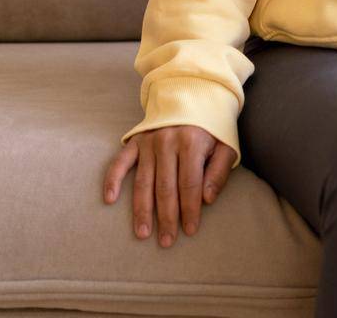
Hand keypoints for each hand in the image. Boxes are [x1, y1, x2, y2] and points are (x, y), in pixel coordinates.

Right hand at [103, 125, 236, 245]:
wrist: (194, 94)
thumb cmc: (212, 126)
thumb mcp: (226, 145)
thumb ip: (219, 172)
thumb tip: (207, 200)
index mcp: (192, 143)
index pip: (190, 185)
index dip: (190, 209)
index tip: (189, 231)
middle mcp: (167, 142)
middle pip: (165, 187)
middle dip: (166, 217)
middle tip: (166, 241)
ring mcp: (149, 142)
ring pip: (143, 181)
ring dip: (142, 209)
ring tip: (142, 233)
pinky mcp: (135, 141)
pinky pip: (120, 162)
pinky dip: (113, 179)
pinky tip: (109, 199)